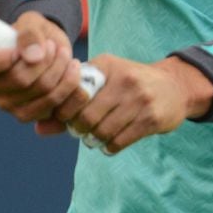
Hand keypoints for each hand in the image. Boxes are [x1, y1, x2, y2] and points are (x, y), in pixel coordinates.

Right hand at [0, 12, 89, 128]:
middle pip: (21, 79)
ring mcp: (6, 105)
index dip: (8, 57)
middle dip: (46, 60)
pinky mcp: (27, 115)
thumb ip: (29, 33)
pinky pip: (53, 106)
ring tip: (64, 54)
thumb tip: (34, 55)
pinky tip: (71, 70)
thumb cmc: (32, 33)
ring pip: (42, 92)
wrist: (48, 47)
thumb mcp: (31, 22)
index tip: (27, 45)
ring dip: (60, 70)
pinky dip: (68, 86)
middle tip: (54, 46)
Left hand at [56, 55, 212, 154]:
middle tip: (81, 131)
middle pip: (86, 115)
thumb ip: (70, 103)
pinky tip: (110, 142)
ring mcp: (139, 99)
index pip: (73, 92)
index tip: (68, 118)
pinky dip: (109, 147)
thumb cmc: (128, 84)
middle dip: (79, 129)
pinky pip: (120, 141)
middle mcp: (123, 79)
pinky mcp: (151, 118)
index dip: (64, 112)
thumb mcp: (103, 82)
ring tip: (95, 137)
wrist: (174, 85)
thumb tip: (38, 129)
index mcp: (106, 65)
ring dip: (94, 139)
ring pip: (103, 130)